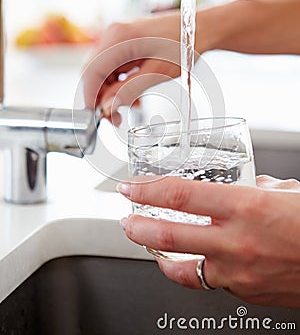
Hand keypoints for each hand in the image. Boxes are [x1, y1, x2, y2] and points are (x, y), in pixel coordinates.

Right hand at [83, 13, 182, 120]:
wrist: (200, 28)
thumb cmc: (185, 43)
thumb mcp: (158, 72)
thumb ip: (130, 89)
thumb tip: (108, 106)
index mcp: (120, 38)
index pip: (91, 71)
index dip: (91, 96)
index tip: (98, 115)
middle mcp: (115, 34)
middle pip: (94, 72)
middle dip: (102, 97)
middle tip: (116, 117)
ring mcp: (119, 38)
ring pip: (102, 72)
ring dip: (112, 92)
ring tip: (131, 104)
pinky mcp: (125, 43)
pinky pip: (113, 67)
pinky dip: (119, 83)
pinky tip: (134, 92)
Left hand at [117, 175, 299, 307]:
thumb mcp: (287, 192)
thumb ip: (257, 188)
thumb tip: (245, 185)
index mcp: (246, 207)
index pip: (178, 195)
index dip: (146, 190)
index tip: (130, 187)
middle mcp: (237, 242)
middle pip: (166, 236)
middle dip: (136, 227)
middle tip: (125, 219)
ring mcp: (238, 273)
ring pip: (181, 269)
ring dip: (157, 255)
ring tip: (147, 244)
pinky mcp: (245, 293)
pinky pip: (210, 282)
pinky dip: (196, 269)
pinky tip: (194, 261)